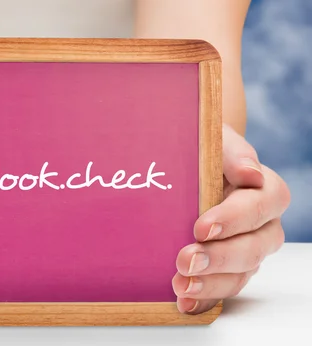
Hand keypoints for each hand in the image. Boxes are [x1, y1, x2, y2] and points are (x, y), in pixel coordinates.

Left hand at [173, 124, 290, 313]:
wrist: (187, 166)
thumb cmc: (203, 151)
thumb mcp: (215, 142)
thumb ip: (231, 153)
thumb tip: (250, 172)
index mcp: (264, 191)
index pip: (261, 206)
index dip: (234, 219)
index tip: (201, 226)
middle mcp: (262, 225)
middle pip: (254, 248)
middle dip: (219, 257)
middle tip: (185, 260)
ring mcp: (246, 250)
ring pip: (241, 274)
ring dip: (211, 283)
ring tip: (180, 285)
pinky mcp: (227, 269)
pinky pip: (222, 289)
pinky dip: (204, 299)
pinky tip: (183, 303)